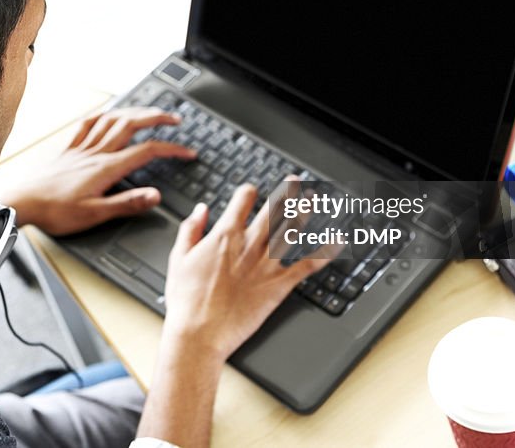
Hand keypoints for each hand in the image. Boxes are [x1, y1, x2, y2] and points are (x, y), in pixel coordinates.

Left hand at [0, 107, 195, 234]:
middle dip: (156, 118)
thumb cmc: (55, 211)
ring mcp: (81, 148)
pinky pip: (88, 124)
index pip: (147, 151)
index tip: (187, 152)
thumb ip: (127, 204)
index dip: (171, 149)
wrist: (22, 203)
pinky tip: (108, 114)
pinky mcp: (68, 150)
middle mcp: (95, 153)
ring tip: (149, 112)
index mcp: (106, 168)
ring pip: (112, 120)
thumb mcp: (95, 214)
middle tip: (175, 119)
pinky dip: (103, 116)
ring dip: (134, 111)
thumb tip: (155, 195)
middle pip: (131, 125)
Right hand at [162, 183, 333, 363]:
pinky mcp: (280, 285)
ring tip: (313, 199)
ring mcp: (267, 264)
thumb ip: (191, 229)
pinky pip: (308, 264)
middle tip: (295, 181)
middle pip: (274, 209)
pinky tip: (335, 242)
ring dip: (306, 211)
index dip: (249, 191)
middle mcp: (249, 244)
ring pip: (293, 230)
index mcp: (224, 235)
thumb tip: (201, 210)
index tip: (252, 191)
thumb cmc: (186, 300)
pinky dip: (325, 252)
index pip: (243, 200)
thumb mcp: (179, 257)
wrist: (199, 332)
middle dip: (287, 191)